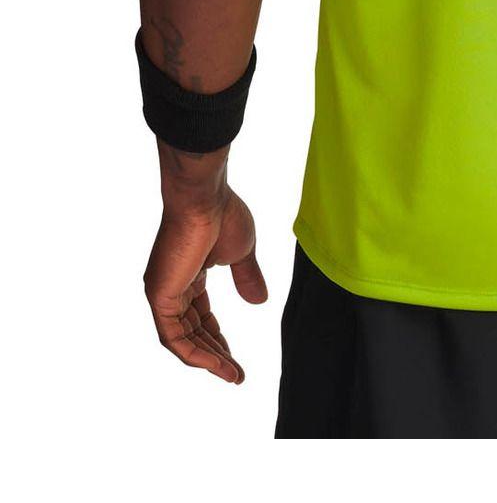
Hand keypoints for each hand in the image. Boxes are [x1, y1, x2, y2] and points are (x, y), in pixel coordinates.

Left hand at [144, 186, 267, 382]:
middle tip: (235, 373)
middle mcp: (171, 285)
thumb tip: (260, 302)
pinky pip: (174, 337)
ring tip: (232, 375)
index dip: (216, 337)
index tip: (234, 356)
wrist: (204, 197)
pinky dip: (194, 354)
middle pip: (191, 331)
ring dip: (208, 360)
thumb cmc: (223, 214)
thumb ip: (247, 277)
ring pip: (182, 339)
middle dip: (214, 353)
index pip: (199, 315)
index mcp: (188, 273)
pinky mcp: (160, 296)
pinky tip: (217, 365)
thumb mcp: (241, 252)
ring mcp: (163, 291)